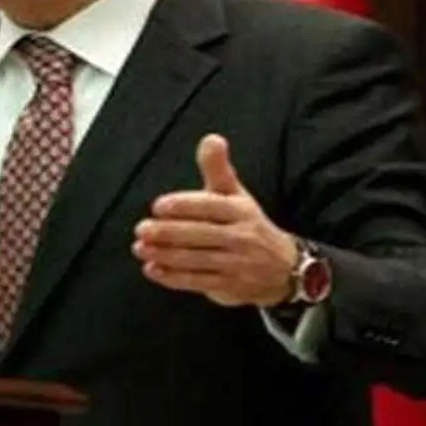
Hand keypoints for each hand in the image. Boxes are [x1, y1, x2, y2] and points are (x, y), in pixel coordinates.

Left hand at [132, 134, 297, 306]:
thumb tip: (211, 139)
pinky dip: (173, 277)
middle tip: (141, 229)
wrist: (285, 269)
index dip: (184, 205)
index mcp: (241, 210)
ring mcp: (236, 264)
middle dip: (168, 232)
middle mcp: (241, 237)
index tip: (158, 206)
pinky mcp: (229, 286)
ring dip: (165, 255)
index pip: (211, 206)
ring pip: (197, 260)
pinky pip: (198, 282)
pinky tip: (153, 269)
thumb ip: (218, 169)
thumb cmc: (248, 224)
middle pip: (201, 234)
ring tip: (140, 248)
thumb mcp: (236, 194)